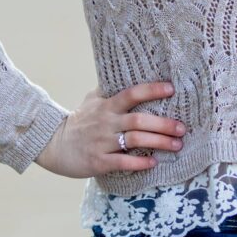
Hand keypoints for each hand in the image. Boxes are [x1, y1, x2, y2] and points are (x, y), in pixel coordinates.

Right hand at [34, 81, 185, 177]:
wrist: (54, 144)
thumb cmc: (79, 121)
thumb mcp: (92, 100)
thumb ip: (110, 90)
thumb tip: (128, 74)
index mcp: (107, 106)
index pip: (132, 94)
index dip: (152, 90)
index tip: (171, 88)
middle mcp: (107, 122)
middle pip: (139, 120)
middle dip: (163, 124)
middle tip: (182, 128)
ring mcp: (103, 142)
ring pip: (135, 140)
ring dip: (158, 143)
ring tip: (176, 145)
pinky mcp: (99, 161)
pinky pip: (123, 162)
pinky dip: (140, 162)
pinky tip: (154, 163)